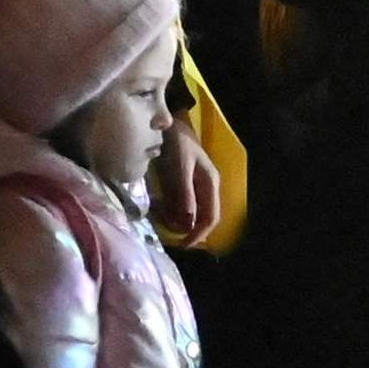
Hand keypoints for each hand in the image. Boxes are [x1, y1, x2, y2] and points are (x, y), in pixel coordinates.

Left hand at [150, 112, 217, 244]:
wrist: (168, 123)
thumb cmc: (176, 143)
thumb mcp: (180, 167)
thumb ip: (184, 194)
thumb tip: (189, 223)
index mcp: (210, 184)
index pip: (211, 217)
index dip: (199, 234)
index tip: (182, 244)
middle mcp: (206, 188)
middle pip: (201, 218)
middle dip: (185, 228)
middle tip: (165, 232)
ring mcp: (194, 186)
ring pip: (189, 213)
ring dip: (176, 220)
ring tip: (158, 220)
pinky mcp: (182, 184)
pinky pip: (179, 204)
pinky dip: (169, 211)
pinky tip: (157, 209)